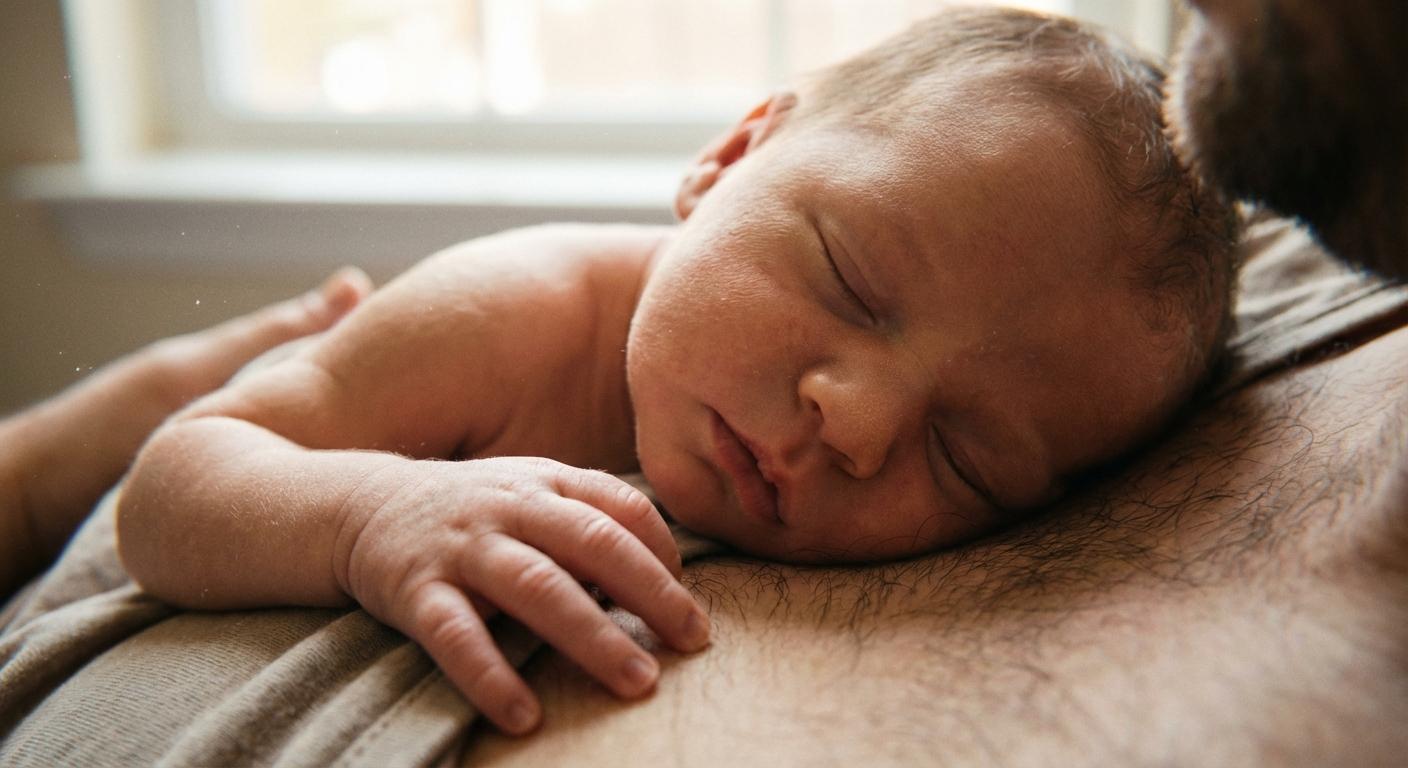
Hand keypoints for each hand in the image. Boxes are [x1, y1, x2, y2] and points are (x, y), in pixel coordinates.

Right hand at [337, 457, 710, 734]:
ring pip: (537, 587)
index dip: (664, 552)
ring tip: (636, 681)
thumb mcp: (533, 495)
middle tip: (692, 641)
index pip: (622, 507)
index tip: (688, 603)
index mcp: (547, 481)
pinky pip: (456, 636)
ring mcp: (463, 547)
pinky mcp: (416, 590)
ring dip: (592, 637)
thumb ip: (592, 523)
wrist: (361, 506)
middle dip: (651, 593)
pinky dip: (491, 675)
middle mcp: (511, 507)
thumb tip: (665, 579)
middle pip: (593, 543)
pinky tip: (524, 715)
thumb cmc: (474, 511)